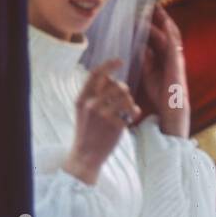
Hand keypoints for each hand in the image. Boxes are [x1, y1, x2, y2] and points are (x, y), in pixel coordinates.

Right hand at [63, 60, 141, 184]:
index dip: (109, 65)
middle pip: (117, 85)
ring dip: (131, 102)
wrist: (86, 155)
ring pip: (126, 96)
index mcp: (82, 98)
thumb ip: (93, 94)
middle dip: (125, 91)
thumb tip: (110, 78)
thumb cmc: (87, 131)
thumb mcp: (82, 110)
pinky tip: (129, 120)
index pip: (96, 74)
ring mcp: (103, 115)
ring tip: (129, 110)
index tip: (120, 61)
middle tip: (124, 101)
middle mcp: (91, 104)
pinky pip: (131, 112)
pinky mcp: (114, 125)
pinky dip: (133, 115)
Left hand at [137, 6, 190, 138]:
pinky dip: (170, 32)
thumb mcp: (148, 72)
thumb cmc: (161, 92)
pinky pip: (175, 43)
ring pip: (171, 34)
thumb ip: (145, 59)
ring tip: (156, 8)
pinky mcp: (177, 62)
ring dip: (164, 21)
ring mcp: (177, 57)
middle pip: (166, 31)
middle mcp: (172, 54)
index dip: (152, 23)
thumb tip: (139, 45)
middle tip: (151, 4)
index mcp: (165, 57)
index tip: (143, 13)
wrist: (171, 107)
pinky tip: (165, 22)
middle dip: (160, 17)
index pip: (159, 36)